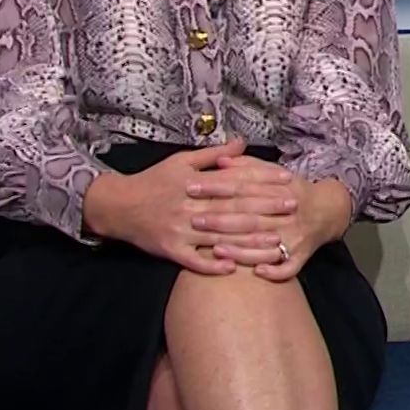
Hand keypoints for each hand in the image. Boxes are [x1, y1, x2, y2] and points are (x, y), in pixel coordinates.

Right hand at [80, 139, 294, 274]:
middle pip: (233, 208)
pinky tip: (233, 268)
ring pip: (219, 235)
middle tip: (292, 207)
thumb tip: (242, 142)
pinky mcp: (170, 250)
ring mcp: (179, 230)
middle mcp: (188, 206)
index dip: (262, 180)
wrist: (117, 206)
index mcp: (193, 183)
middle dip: (265, 208)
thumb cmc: (153, 181)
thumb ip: (213, 154)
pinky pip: (193, 261)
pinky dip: (212, 264)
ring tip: (276, 241)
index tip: (286, 181)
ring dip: (249, 239)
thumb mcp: (181, 161)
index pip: (234, 181)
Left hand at [206, 154, 354, 282]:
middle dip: (221, 219)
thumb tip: (221, 161)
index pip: (243, 186)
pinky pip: (288, 267)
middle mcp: (288, 213)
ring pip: (265, 245)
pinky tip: (256, 272)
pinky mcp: (301, 256)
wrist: (327, 211)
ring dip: (241, 249)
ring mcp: (295, 236)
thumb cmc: (293, 191)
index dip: (216, 186)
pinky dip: (273, 270)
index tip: (191, 186)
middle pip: (250, 216)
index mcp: (280, 189)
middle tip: (194, 219)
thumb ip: (247, 166)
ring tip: (215, 249)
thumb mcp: (274, 172)